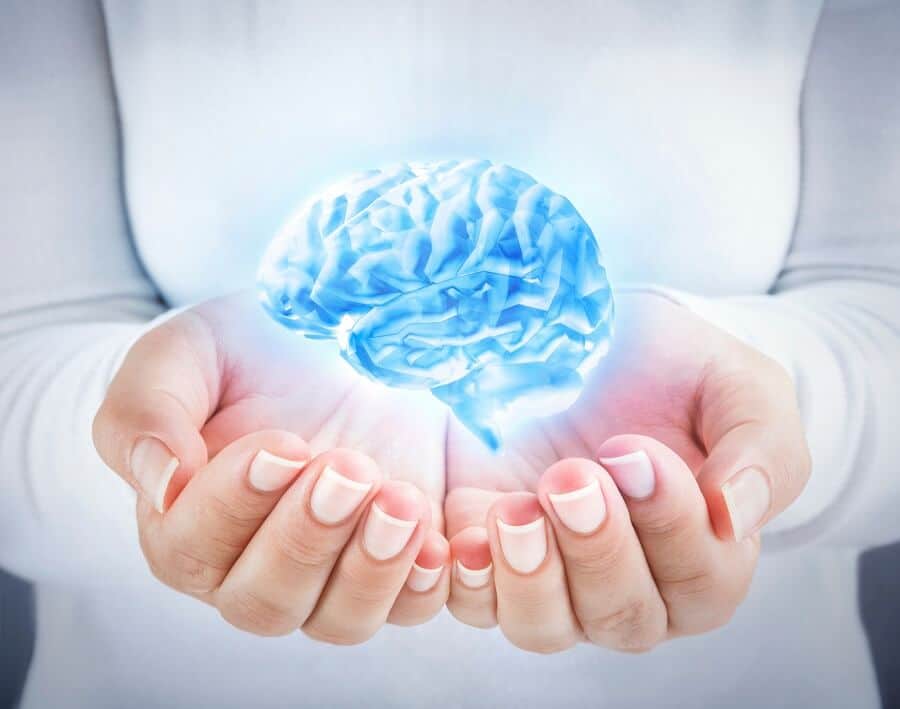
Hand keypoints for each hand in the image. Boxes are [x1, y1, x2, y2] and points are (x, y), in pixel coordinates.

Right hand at [93, 291, 449, 640]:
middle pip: (267, 599)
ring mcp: (332, 571)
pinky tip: (445, 542)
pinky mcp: (397, 560)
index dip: (235, 505)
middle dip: (308, 537)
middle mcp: (256, 566)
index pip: (193, 547)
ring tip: (401, 501)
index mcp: (188, 522)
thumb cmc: (247, 351)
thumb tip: (160, 483)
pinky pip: (411, 606)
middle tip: (349, 468)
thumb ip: (148, 410)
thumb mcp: (187, 352)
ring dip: (372, 568)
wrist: (329, 343)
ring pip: (340, 619)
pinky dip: (427, 584)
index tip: (282, 445)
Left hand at [443, 290, 810, 651]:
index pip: (700, 577)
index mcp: (706, 557)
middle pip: (622, 615)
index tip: (630, 452)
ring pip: (545, 626)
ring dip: (530, 576)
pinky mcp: (494, 556)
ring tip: (516, 510)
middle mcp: (633, 586)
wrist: (605, 344)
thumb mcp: (741, 390)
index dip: (668, 523)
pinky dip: (469, 581)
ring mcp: (557, 578)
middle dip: (597, 549)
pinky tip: (466, 539)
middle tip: (571, 477)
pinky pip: (476, 602)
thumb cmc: (682, 374)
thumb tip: (735, 516)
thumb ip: (761, 452)